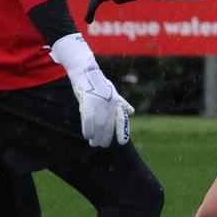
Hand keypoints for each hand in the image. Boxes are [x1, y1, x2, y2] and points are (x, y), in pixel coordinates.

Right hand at [49, 33, 132, 148]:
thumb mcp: (113, 92)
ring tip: (93, 143)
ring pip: (99, 124)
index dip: (123, 131)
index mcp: (116, 100)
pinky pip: (88, 119)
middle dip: (105, 137)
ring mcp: (99, 101)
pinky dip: (88, 129)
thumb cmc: (98, 83)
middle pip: (109, 125)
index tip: (123, 142)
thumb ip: (121, 104)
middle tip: (101, 145)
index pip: (121, 118)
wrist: (84, 70)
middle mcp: (109, 101)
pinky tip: (87, 135)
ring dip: (96, 136)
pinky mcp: (87, 100)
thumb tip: (131, 112)